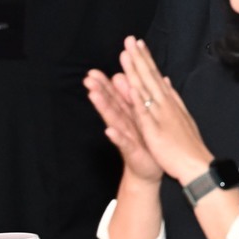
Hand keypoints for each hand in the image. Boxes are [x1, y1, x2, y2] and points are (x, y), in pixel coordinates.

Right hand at [85, 66, 162, 184]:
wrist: (150, 168)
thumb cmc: (146, 141)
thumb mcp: (143, 118)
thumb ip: (136, 101)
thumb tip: (131, 83)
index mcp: (130, 114)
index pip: (116, 96)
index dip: (106, 83)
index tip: (94, 70)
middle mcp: (124, 123)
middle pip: (110, 105)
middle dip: (99, 91)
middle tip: (87, 78)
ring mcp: (126, 136)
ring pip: (113, 119)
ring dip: (103, 108)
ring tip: (92, 95)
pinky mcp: (131, 150)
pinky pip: (123, 142)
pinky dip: (116, 136)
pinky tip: (109, 130)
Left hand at [116, 37, 213, 182]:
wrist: (197, 164)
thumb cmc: (187, 145)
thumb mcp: (179, 117)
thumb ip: (171, 98)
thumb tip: (164, 81)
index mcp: (168, 102)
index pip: (155, 77)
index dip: (145, 59)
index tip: (138, 44)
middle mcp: (164, 105)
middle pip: (149, 78)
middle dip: (139, 58)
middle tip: (130, 40)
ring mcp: (159, 116)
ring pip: (144, 91)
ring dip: (134, 72)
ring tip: (125, 57)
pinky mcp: (154, 131)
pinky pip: (142, 115)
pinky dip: (135, 102)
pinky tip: (127, 90)